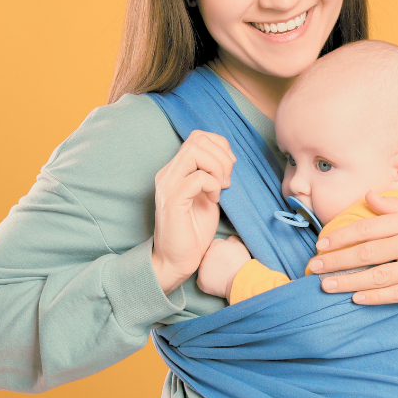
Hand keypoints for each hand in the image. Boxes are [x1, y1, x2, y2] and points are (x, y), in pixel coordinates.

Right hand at [150, 130, 236, 293]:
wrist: (177, 259)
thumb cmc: (193, 230)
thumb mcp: (208, 195)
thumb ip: (213, 175)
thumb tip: (229, 159)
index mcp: (176, 169)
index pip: (198, 137)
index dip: (220, 146)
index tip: (229, 169)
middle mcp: (168, 173)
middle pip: (197, 139)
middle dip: (222, 156)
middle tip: (227, 180)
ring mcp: (168, 185)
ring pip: (194, 151)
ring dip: (217, 167)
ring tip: (221, 187)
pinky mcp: (172, 200)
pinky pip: (197, 178)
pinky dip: (213, 185)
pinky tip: (214, 200)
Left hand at [197, 236, 251, 299]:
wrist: (241, 279)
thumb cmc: (242, 263)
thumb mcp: (240, 246)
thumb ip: (231, 240)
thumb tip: (228, 240)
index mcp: (215, 244)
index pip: (213, 247)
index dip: (220, 253)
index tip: (225, 259)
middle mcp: (206, 255)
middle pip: (207, 257)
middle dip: (213, 262)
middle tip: (223, 268)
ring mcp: (202, 268)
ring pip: (203, 269)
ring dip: (209, 272)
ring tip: (220, 276)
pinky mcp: (201, 280)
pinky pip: (201, 281)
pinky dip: (207, 283)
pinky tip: (216, 283)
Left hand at [307, 191, 397, 304]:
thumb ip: (396, 205)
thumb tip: (368, 196)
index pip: (369, 228)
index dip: (342, 237)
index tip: (322, 245)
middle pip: (368, 253)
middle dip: (337, 261)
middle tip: (314, 267)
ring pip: (379, 277)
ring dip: (349, 282)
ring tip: (327, 285)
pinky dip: (375, 298)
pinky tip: (356, 298)